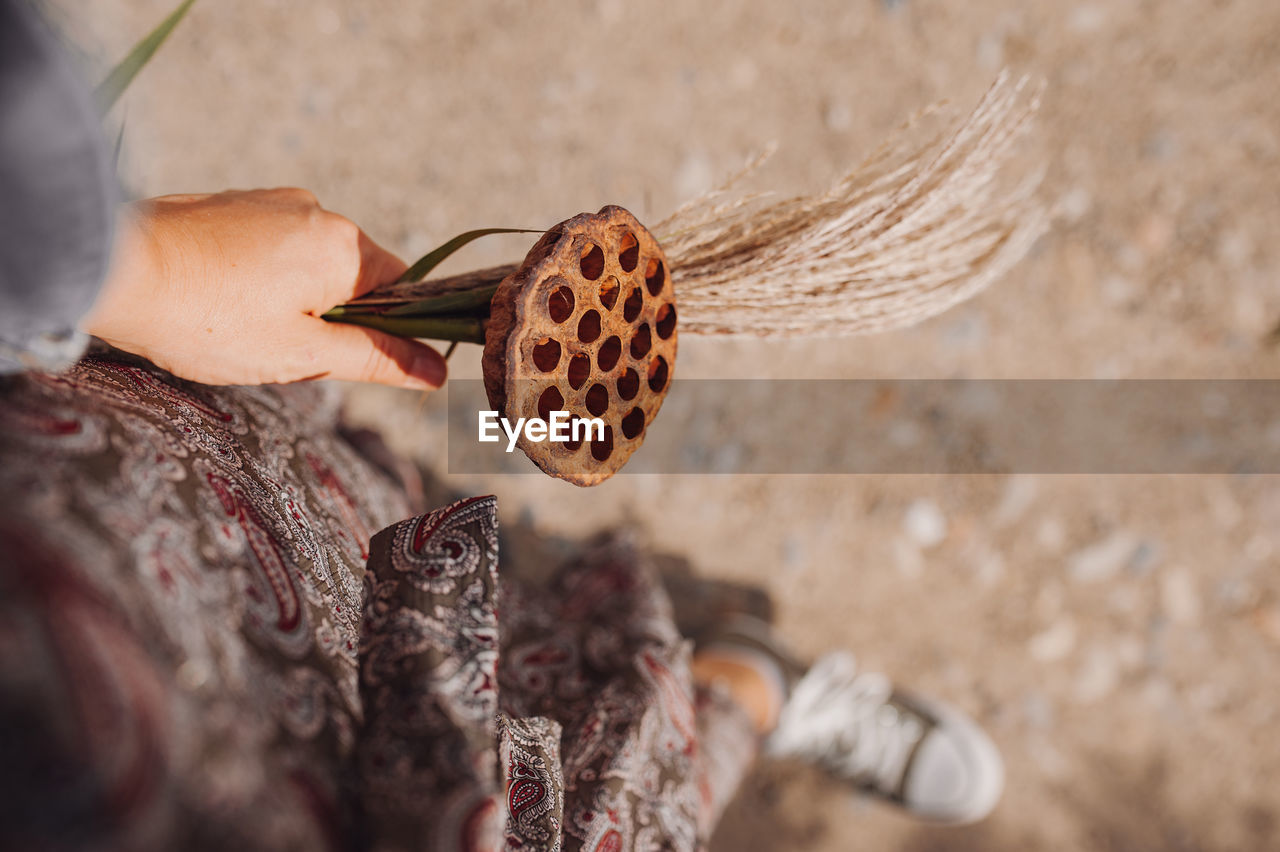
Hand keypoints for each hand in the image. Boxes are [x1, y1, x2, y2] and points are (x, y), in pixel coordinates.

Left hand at [81, 188, 445, 388]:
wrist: (111, 271)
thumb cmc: (209, 320)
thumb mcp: (302, 353)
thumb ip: (376, 359)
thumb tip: (437, 371)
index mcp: (345, 247)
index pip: (402, 289)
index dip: (388, 330)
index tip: (357, 359)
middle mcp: (316, 211)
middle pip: (354, 277)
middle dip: (330, 318)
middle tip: (280, 351)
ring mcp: (271, 202)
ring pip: (309, 263)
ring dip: (293, 300)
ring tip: (239, 329)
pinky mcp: (234, 203)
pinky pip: (271, 246)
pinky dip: (259, 279)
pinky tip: (220, 303)